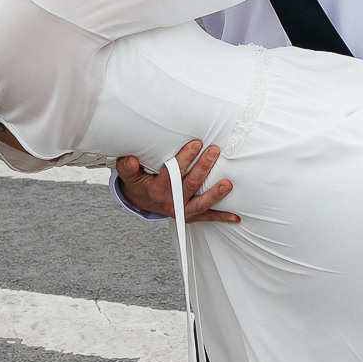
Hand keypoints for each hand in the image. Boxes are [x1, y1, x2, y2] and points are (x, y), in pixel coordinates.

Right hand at [117, 140, 238, 223]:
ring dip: (215, 194)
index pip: (171, 174)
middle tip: (214, 151)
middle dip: (203, 168)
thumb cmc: (140, 184)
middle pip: (189, 185)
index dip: (184, 159)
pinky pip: (207, 217)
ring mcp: (182, 211)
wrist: (144, 202)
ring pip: (200, 203)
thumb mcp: (129, 176)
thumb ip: (127, 168)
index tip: (195, 144)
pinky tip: (236, 216)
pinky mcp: (191, 216)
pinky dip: (221, 217)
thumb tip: (129, 160)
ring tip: (228, 184)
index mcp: (157, 191)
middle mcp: (171, 202)